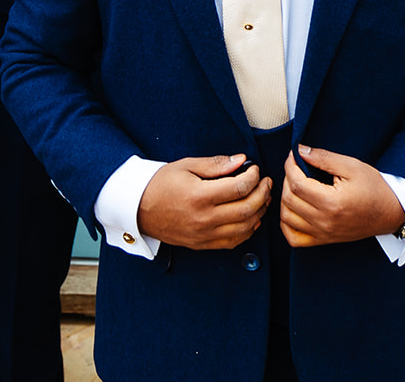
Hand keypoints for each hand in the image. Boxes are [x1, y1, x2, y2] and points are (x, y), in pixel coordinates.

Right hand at [137, 154, 271, 250]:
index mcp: (199, 196)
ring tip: (262, 198)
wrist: (138, 209)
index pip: (239, 188)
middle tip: (265, 182)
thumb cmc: (160, 184)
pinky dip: (248, 230)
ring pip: (245, 228)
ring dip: (259, 212)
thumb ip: (216, 164)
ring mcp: (204, 234)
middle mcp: (204, 218)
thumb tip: (241, 160)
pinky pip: (234, 242)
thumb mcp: (186, 166)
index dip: (253, 176)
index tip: (254, 169)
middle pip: (247, 209)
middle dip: (263, 194)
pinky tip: (251, 217)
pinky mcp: (203, 244)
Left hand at [279, 145, 404, 247]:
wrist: (390, 213)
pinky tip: (292, 210)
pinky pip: (294, 238)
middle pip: (289, 199)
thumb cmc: (374, 188)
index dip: (290, 166)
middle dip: (287, 179)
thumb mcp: (352, 166)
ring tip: (294, 186)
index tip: (293, 155)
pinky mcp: (324, 240)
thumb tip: (300, 151)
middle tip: (295, 168)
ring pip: (287, 218)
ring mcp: (323, 233)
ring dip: (285, 199)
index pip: (296, 183)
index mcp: (331, 202)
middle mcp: (324, 221)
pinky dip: (286, 225)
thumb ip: (324, 158)